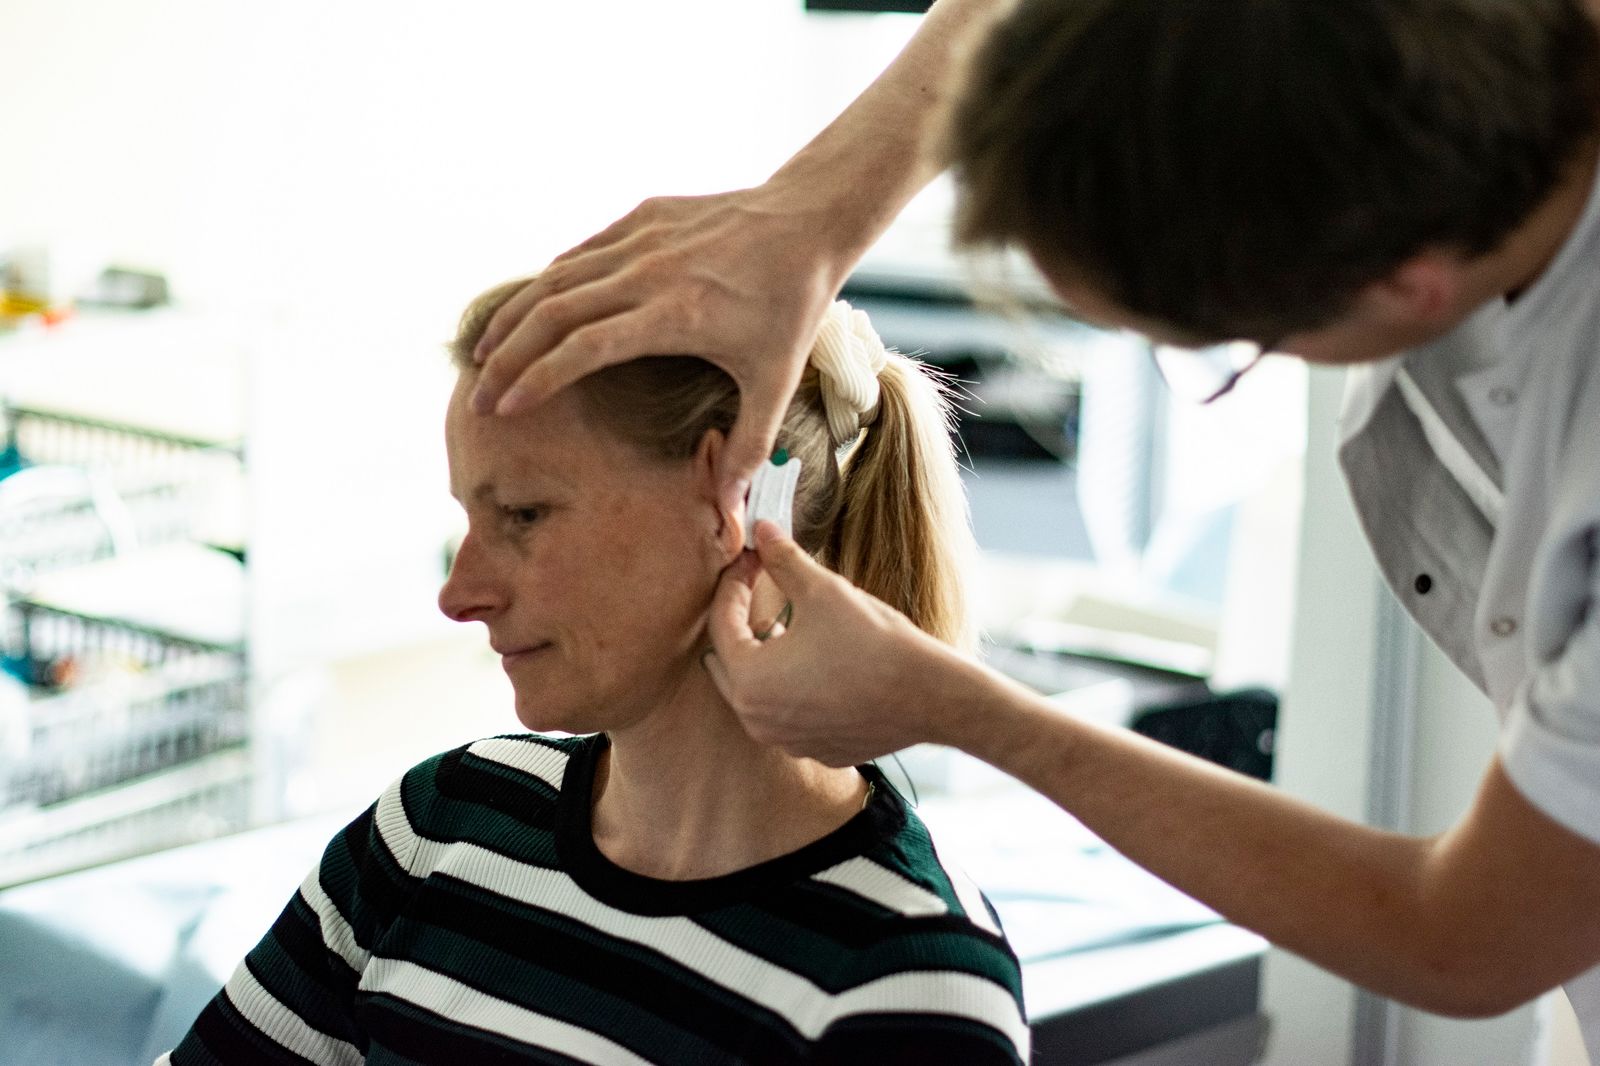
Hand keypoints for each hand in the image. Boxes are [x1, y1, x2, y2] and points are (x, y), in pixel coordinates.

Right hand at [471, 185, 849, 514]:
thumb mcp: (776, 382)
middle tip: (479, 399)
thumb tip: (728, 516)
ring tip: (484, 357)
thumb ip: (746, 448)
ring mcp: (641, 238)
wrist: (806, 221)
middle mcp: (648, 271)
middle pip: (552, 313)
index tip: (503, 411)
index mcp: (676, 314)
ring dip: (514, 318)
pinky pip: (579, 254)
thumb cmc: (791, 305)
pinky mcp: (640, 216)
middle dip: (507, 358)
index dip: (536, 379)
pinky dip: (545, 285)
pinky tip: (526, 315)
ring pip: (555, 277)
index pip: (583, 348)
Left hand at [704, 522, 963, 765]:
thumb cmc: (875, 644)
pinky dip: (792, 687)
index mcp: (750, 679)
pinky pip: (788, 714)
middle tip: (760, 589)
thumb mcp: (823, 591)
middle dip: (739, 622)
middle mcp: (758, 720)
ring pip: (756, 692)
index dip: (734, 583)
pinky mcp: (815, 749)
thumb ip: (784, 560)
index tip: (752, 560)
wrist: (929, 696)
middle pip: (727, 661)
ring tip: (788, 624)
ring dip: (763, 656)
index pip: (721, 622)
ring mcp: (786, 740)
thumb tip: (762, 530)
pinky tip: (818, 663)